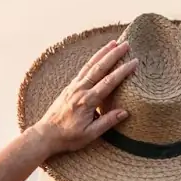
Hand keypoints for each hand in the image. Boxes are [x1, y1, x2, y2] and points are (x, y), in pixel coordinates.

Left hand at [29, 40, 139, 155]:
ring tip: (113, 43)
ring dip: (102, 53)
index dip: (123, 71)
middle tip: (126, 44)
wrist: (45, 135)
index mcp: (87, 101)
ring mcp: (73, 86)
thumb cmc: (67, 137)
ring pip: (90, 65)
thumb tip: (125, 112)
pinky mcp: (69, 87)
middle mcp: (80, 90)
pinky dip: (92, 60)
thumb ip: (107, 122)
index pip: (109, 82)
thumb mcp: (89, 134)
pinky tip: (98, 56)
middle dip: (114, 54)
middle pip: (99, 67)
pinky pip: (83, 70)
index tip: (134, 62)